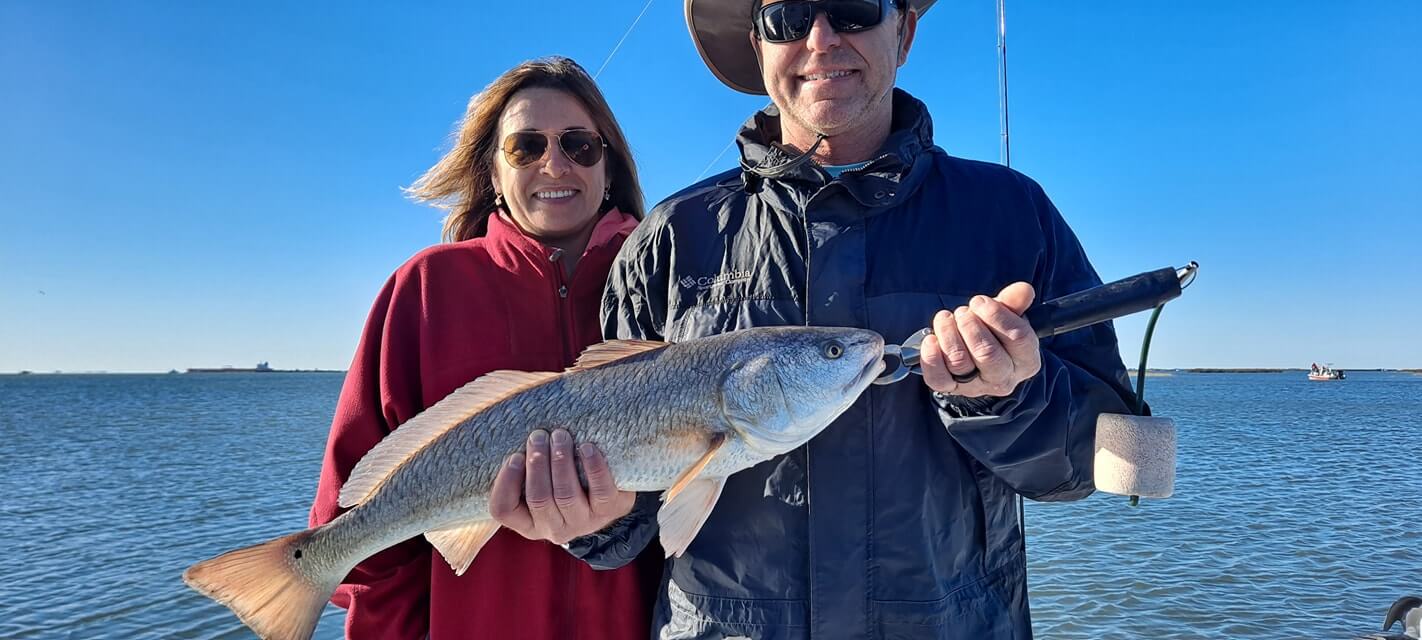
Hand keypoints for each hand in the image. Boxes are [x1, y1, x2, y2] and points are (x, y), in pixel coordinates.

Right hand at [489, 428, 635, 544]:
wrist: (610, 492)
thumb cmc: (564, 478)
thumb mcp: (541, 479)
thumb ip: (525, 466)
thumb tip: (518, 434)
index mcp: (529, 523)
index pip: (504, 509)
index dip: (506, 482)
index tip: (515, 456)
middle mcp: (553, 529)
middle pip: (539, 498)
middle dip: (537, 463)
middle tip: (538, 435)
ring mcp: (582, 523)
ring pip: (566, 495)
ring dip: (561, 461)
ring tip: (560, 435)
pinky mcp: (608, 511)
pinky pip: (601, 491)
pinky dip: (593, 467)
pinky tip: (587, 447)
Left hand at [918, 281, 1040, 397]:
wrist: (974, 357)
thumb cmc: (994, 332)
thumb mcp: (1007, 316)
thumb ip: (1014, 302)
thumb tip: (1023, 290)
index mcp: (1026, 360)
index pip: (1018, 337)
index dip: (996, 315)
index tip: (979, 301)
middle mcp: (1004, 378)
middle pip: (987, 353)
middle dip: (970, 325)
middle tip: (963, 312)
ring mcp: (976, 386)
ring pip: (960, 362)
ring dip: (948, 333)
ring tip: (945, 319)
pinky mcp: (951, 389)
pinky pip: (938, 378)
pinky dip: (931, 356)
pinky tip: (931, 339)